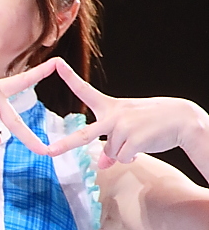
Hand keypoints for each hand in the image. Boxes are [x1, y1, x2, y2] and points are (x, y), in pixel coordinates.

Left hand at [47, 59, 201, 167]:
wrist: (182, 119)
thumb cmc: (153, 122)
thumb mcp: (129, 129)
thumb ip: (111, 145)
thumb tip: (102, 166)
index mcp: (110, 106)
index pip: (85, 90)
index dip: (69, 77)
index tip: (55, 63)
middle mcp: (113, 115)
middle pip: (84, 135)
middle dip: (65, 144)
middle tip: (48, 151)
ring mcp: (122, 127)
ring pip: (111, 152)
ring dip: (124, 152)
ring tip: (139, 138)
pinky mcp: (132, 140)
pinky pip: (122, 158)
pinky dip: (131, 157)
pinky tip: (142, 146)